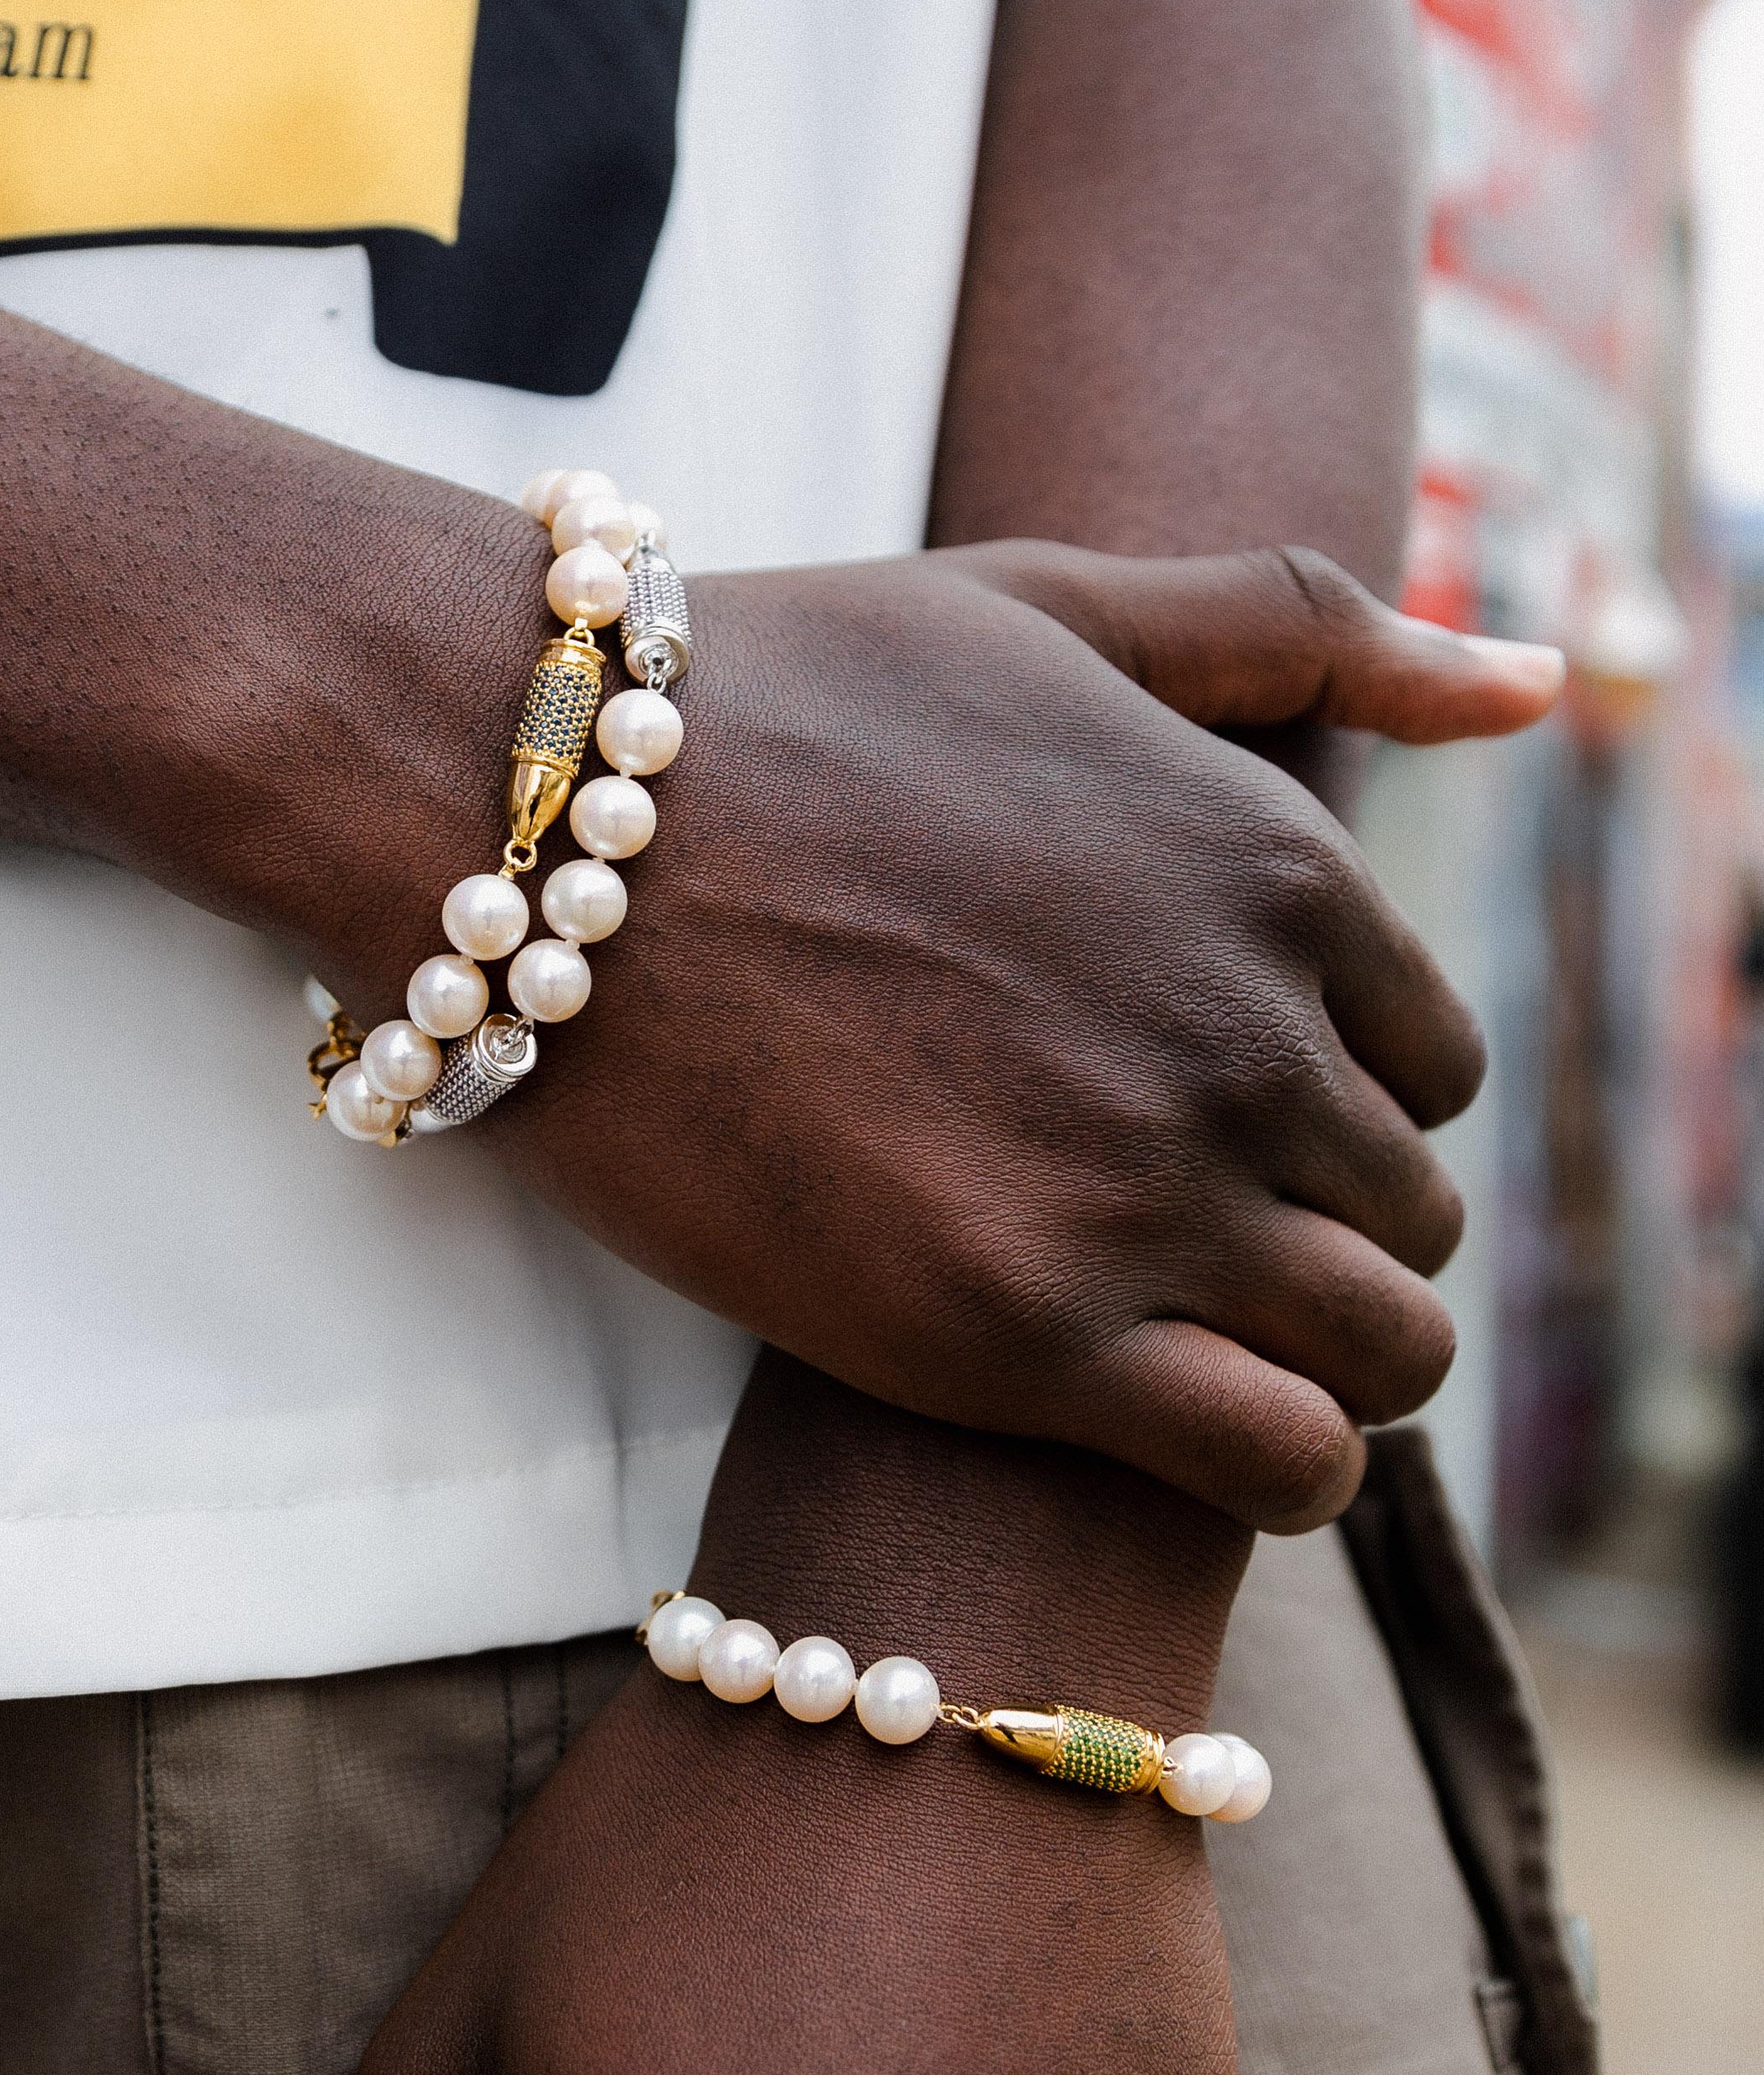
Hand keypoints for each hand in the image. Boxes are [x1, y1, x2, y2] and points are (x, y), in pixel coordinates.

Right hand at [262, 537, 1558, 1533]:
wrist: (534, 824)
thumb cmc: (778, 703)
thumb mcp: (1061, 598)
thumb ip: (1303, 626)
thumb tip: (1538, 680)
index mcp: (1280, 874)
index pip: (1428, 1065)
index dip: (1337, 1113)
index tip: (1224, 1139)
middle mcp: (1249, 1041)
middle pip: (1405, 1219)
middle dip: (1322, 1245)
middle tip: (1182, 1256)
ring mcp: (1147, 1195)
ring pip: (1381, 1354)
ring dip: (1322, 1371)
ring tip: (1199, 1362)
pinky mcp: (1023, 1338)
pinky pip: (1284, 1465)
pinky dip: (1283, 1476)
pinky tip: (1196, 1444)